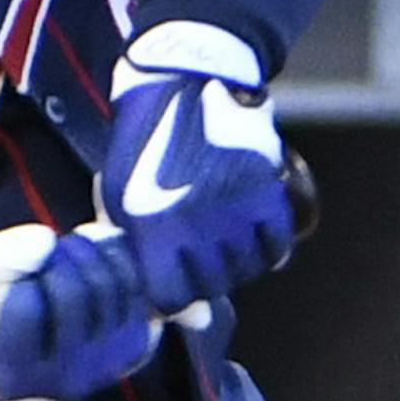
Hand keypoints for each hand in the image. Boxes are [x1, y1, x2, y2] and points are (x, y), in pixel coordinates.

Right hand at [0, 222, 157, 400]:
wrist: (37, 323)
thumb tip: (44, 244)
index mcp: (11, 378)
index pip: (24, 309)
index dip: (17, 279)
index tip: (12, 281)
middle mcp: (62, 382)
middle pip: (71, 293)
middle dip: (54, 258)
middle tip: (41, 256)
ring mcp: (105, 365)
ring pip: (105, 283)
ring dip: (80, 250)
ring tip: (60, 252)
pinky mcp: (135, 344)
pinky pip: (133, 282)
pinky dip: (109, 253)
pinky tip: (87, 252)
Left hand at [100, 22, 293, 313]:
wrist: (184, 80)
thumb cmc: (143, 146)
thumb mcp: (122, 198)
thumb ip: (142, 256)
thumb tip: (191, 320)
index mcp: (148, 229)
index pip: (169, 298)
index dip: (171, 293)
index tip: (171, 275)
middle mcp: (193, 226)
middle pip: (212, 287)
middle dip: (204, 276)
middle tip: (197, 249)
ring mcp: (233, 211)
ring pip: (247, 269)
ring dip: (236, 261)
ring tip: (220, 233)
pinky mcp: (266, 193)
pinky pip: (277, 246)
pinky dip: (267, 244)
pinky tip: (248, 226)